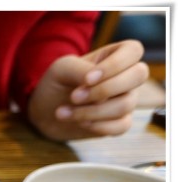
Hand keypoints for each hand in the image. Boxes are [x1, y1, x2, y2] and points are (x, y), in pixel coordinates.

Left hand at [28, 39, 148, 140]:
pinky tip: (79, 123)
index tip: (86, 79)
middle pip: (139, 75)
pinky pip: (123, 125)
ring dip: (91, 111)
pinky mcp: (120, 121)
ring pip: (126, 104)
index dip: (114, 65)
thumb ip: (80, 69)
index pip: (133, 50)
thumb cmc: (57, 83)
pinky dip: (98, 126)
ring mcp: (127, 98)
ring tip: (63, 113)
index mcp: (116, 54)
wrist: (46, 112)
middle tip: (74, 97)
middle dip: (104, 89)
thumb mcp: (61, 69)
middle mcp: (127, 75)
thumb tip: (99, 83)